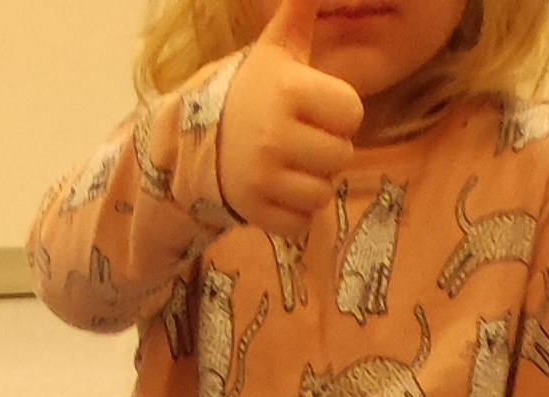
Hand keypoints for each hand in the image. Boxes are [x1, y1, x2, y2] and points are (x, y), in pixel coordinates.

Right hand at [218, 0, 362, 239]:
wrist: (196, 137)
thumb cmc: (253, 90)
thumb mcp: (278, 46)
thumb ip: (303, 10)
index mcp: (289, 91)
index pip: (352, 114)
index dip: (340, 113)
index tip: (317, 109)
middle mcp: (276, 136)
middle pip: (341, 156)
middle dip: (328, 149)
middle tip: (303, 138)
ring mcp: (264, 179)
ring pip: (323, 192)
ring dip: (314, 182)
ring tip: (293, 164)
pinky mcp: (257, 213)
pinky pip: (302, 223)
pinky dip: (297, 212)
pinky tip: (281, 189)